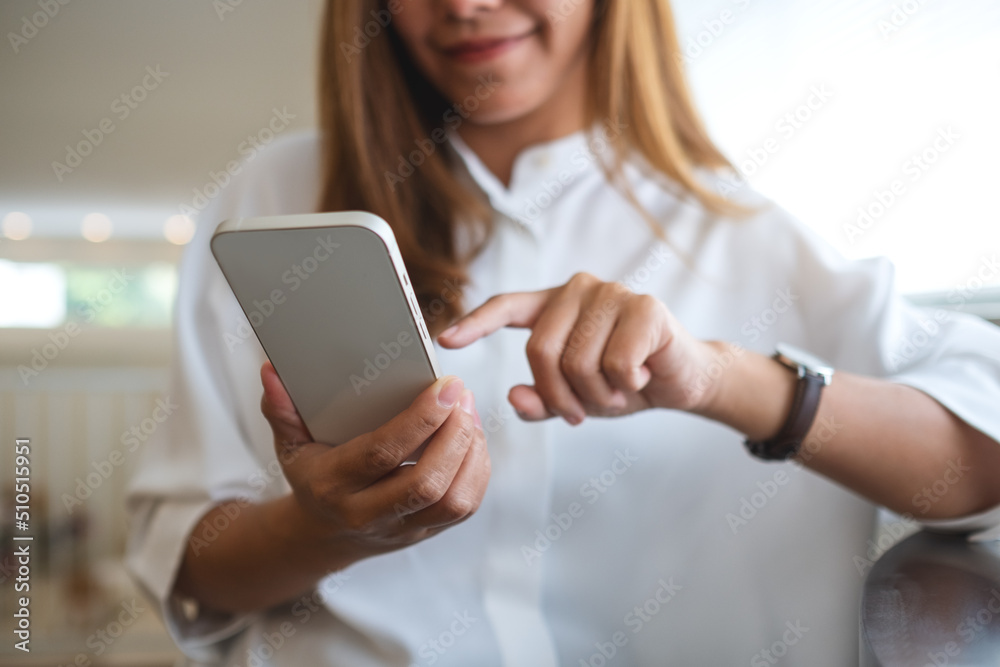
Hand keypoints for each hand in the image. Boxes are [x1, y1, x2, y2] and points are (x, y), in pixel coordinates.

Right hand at [258, 362, 490, 565]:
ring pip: (453, 500)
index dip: (420, 418)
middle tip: (463, 394)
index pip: (382, 453)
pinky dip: (478, 470)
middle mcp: (368, 514)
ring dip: (471, 452)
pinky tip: (472, 438)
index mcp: (332, 486)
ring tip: (469, 412)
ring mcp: (401, 529)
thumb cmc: (312, 475)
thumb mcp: (290, 444)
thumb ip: (282, 408)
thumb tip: (272, 370)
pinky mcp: (427, 533)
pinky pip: (465, 507)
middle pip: (426, 482)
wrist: (324, 534)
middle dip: (454, 434)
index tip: (446, 385)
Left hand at [437, 272, 720, 424]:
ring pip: (578, 361)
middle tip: (580, 414)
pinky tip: (641, 376)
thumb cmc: (622, 382)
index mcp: (555, 305)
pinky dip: (626, 385)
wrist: (682, 380)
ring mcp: (613, 293)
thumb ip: (543, 400)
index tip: (445, 340)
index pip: (507, 306)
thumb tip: (514, 398)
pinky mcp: (645, 307)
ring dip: (597, 394)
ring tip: (617, 391)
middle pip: (540, 349)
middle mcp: (579, 289)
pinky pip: (615, 363)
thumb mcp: (576, 398)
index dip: (475, 323)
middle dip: (558, 395)